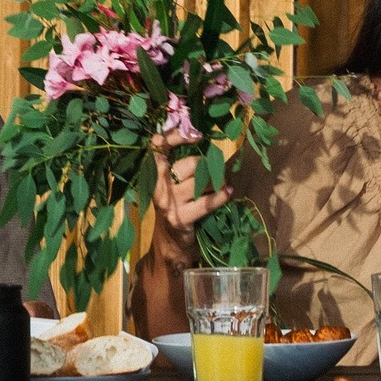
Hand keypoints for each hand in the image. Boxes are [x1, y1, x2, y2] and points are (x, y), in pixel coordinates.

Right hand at [150, 134, 230, 261]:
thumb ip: (180, 166)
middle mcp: (158, 186)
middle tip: (216, 173)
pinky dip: (220, 196)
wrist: (169, 245)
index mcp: (153, 174)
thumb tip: (202, 141)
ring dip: (216, 183)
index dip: (177, 136)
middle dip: (208, 167)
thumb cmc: (175, 208)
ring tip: (220, 186)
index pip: (159, 146)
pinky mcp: (180, 218)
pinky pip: (207, 202)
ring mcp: (168, 202)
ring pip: (201, 181)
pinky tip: (227, 194)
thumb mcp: (171, 184)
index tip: (198, 136)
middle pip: (190, 164)